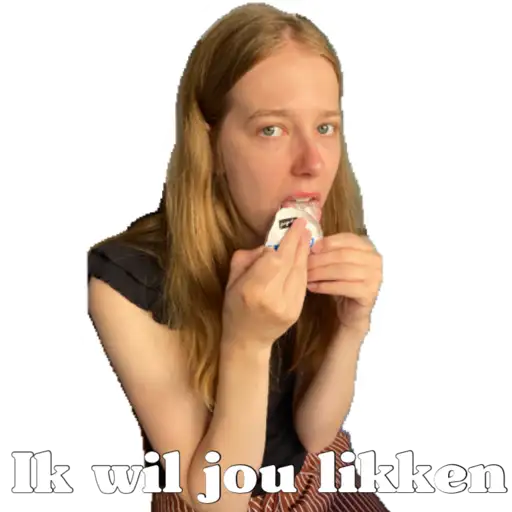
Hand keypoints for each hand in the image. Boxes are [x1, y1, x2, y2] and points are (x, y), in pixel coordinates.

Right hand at [222, 218, 310, 348]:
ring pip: (300, 273)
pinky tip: (303, 257)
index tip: (294, 224)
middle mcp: (272, 299)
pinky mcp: (296, 312)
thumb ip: (247, 258)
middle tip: (304, 224)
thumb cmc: (234, 306)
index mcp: (252, 289)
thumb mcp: (231, 280)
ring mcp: (287, 307)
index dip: (287, 240)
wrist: (247, 339)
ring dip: (304, 253)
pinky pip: (302, 284)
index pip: (275, 259)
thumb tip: (269, 246)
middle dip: (298, 242)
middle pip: (290, 263)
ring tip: (306, 237)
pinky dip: (303, 269)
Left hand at [306, 233, 381, 333]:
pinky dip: (325, 286)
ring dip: (320, 273)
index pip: (348, 239)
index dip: (328, 242)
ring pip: (342, 271)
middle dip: (320, 260)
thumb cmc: (341, 282)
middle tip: (304, 265)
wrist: (351, 310)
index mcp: (367, 247)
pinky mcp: (369, 293)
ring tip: (305, 276)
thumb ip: (328, 252)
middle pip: (343, 255)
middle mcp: (374, 260)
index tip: (311, 248)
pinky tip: (313, 287)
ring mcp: (374, 276)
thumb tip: (309, 245)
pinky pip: (343, 287)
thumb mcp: (336, 263)